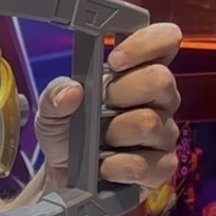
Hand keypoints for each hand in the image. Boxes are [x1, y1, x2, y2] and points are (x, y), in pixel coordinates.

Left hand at [35, 23, 181, 198]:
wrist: (63, 174)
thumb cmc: (67, 132)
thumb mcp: (50, 110)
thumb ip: (55, 95)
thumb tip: (72, 91)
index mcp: (136, 73)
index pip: (165, 41)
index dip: (147, 43)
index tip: (115, 59)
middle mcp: (158, 99)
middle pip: (161, 80)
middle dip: (122, 91)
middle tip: (101, 104)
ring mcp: (163, 133)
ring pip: (151, 123)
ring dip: (115, 132)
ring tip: (99, 140)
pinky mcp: (161, 167)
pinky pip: (148, 163)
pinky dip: (118, 165)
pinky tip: (103, 166)